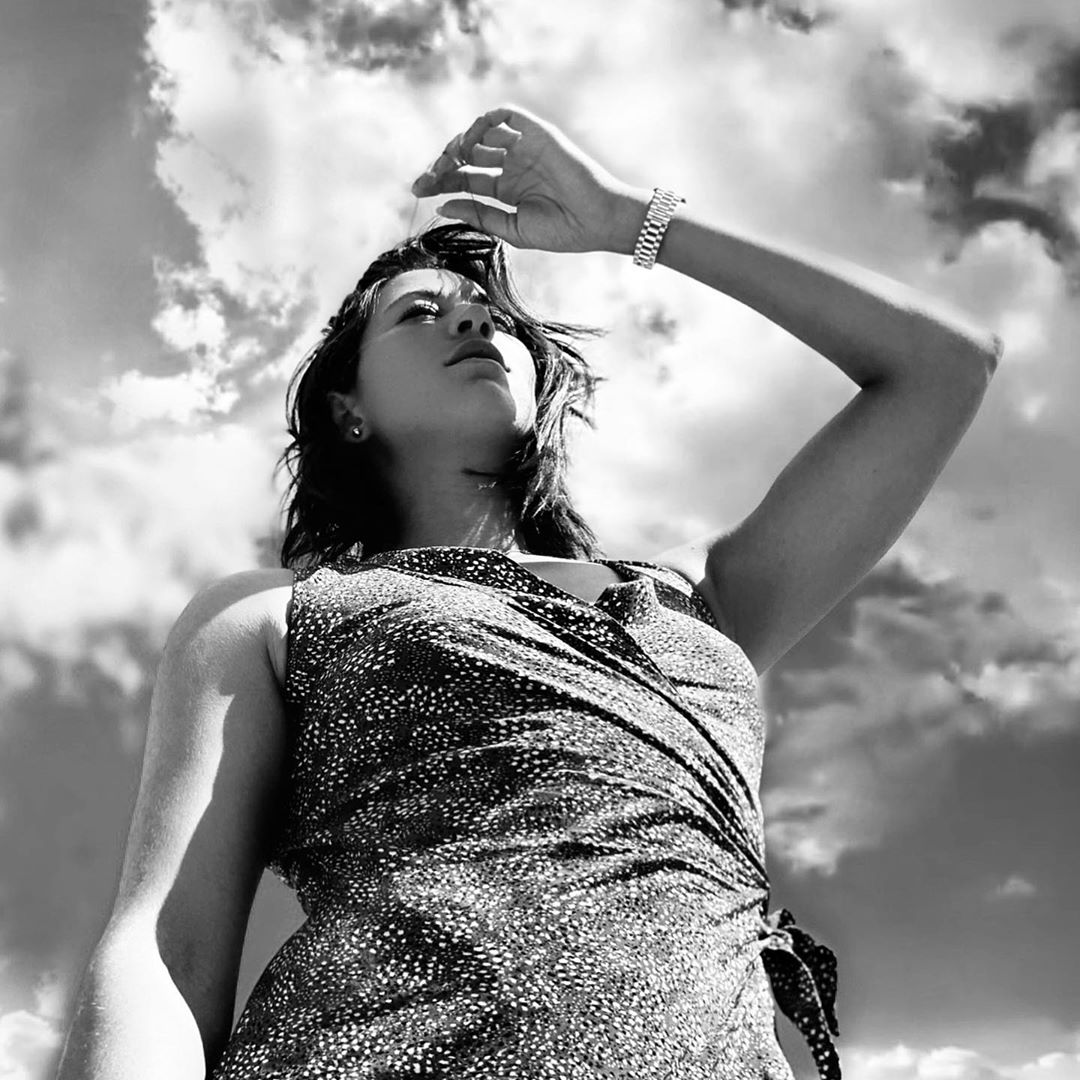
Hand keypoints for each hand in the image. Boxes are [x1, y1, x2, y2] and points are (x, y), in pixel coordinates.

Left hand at [410, 103, 633, 254]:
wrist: (597, 221)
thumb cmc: (562, 231)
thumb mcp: (512, 228)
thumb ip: (479, 215)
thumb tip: (442, 205)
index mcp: (507, 189)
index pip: (466, 179)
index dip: (440, 182)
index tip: (419, 190)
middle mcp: (513, 165)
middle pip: (467, 155)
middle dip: (443, 165)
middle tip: (426, 179)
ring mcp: (524, 147)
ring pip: (480, 134)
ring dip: (458, 144)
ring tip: (446, 163)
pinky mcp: (537, 133)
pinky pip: (504, 115)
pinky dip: (482, 123)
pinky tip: (468, 143)